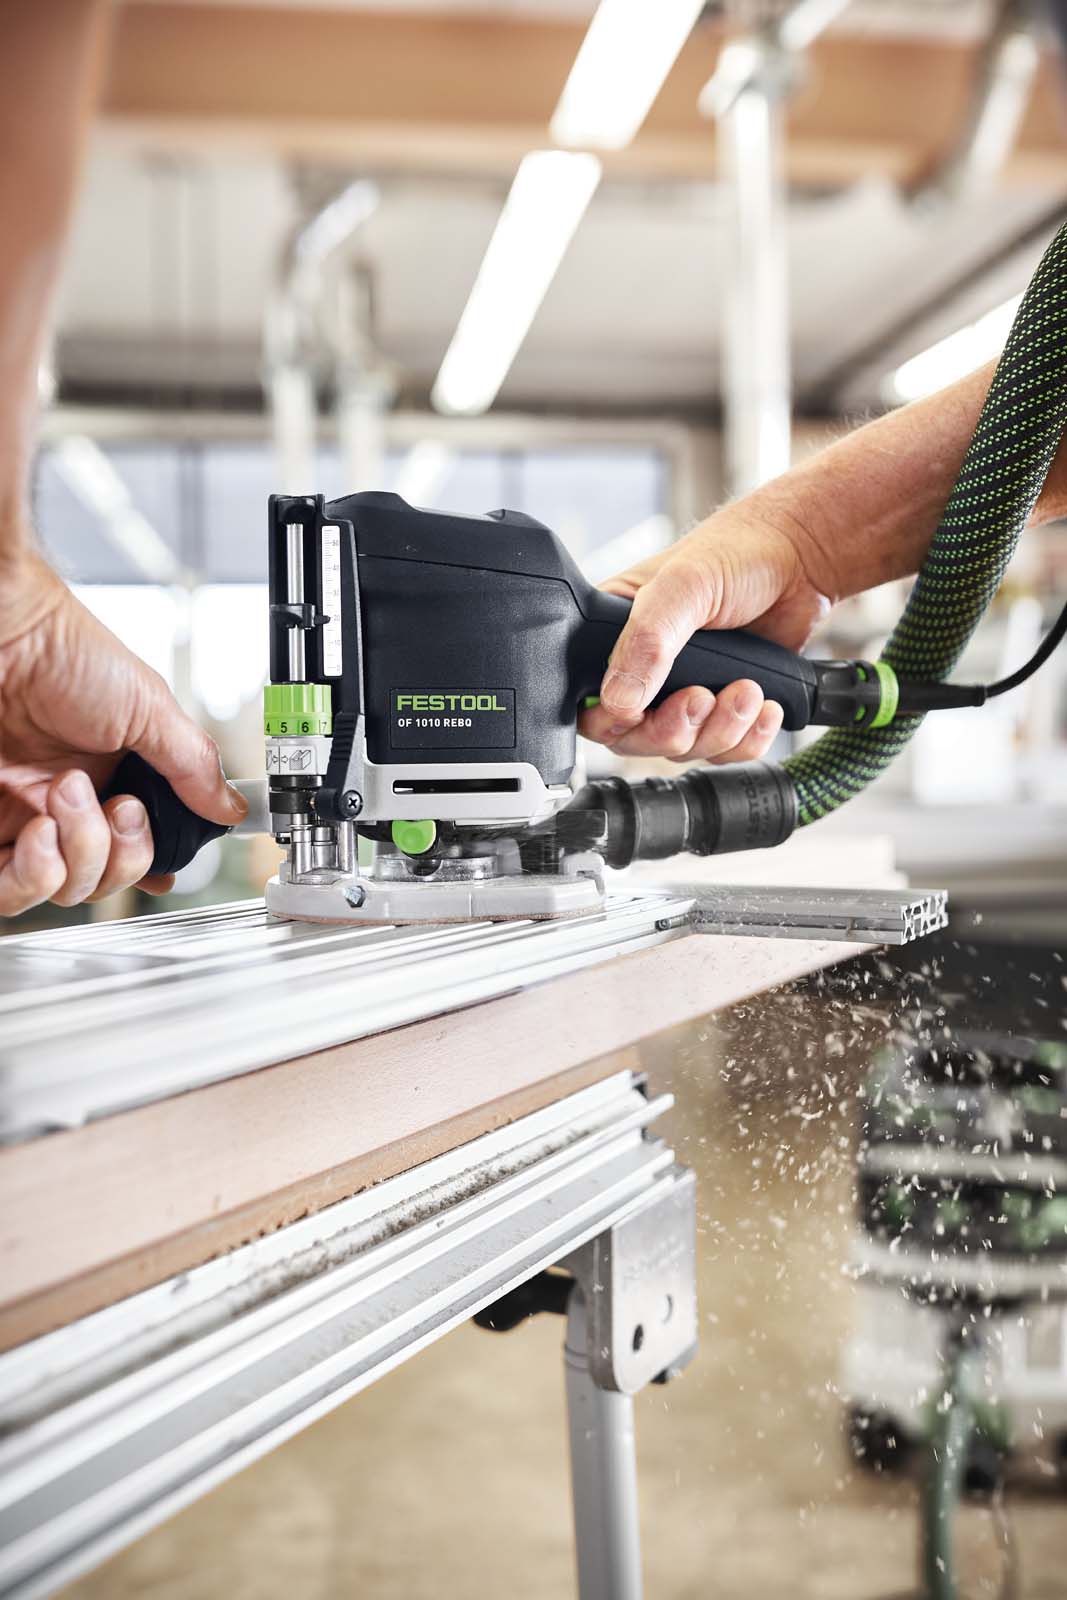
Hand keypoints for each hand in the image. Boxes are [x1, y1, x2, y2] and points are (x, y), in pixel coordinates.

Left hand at [0, 552, 246, 914]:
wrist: (6, 632)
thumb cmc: (64, 650)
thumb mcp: (149, 707)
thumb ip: (194, 765)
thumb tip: (230, 807)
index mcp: (114, 775)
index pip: (137, 848)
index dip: (147, 866)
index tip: (160, 871)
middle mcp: (67, 802)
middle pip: (107, 879)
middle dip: (121, 854)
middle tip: (117, 805)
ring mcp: (24, 815)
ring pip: (62, 890)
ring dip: (79, 858)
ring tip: (65, 802)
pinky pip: (10, 890)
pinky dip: (34, 875)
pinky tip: (40, 832)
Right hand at [579, 494, 831, 761]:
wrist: (799, 559)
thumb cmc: (735, 553)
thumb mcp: (683, 586)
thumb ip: (647, 640)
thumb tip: (619, 699)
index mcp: (614, 636)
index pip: (589, 702)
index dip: (613, 720)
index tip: (643, 710)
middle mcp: (644, 670)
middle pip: (636, 739)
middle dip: (674, 729)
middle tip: (701, 698)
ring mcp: (683, 692)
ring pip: (685, 749)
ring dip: (720, 730)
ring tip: (747, 689)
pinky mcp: (723, 709)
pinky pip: (726, 750)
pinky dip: (748, 737)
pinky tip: (764, 705)